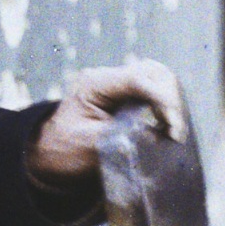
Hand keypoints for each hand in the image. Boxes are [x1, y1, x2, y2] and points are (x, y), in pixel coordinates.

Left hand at [26, 59, 186, 183]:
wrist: (50, 154)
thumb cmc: (65, 150)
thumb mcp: (90, 146)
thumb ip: (120, 137)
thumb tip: (154, 135)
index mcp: (94, 84)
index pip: (137, 80)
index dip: (161, 99)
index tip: (172, 126)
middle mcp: (107, 77)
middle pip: (152, 71)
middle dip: (169, 98)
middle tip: (174, 130)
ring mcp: (116, 84)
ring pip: (157, 77)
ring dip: (170, 100)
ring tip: (172, 129)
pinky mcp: (125, 94)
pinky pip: (154, 89)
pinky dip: (165, 105)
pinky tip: (166, 125)